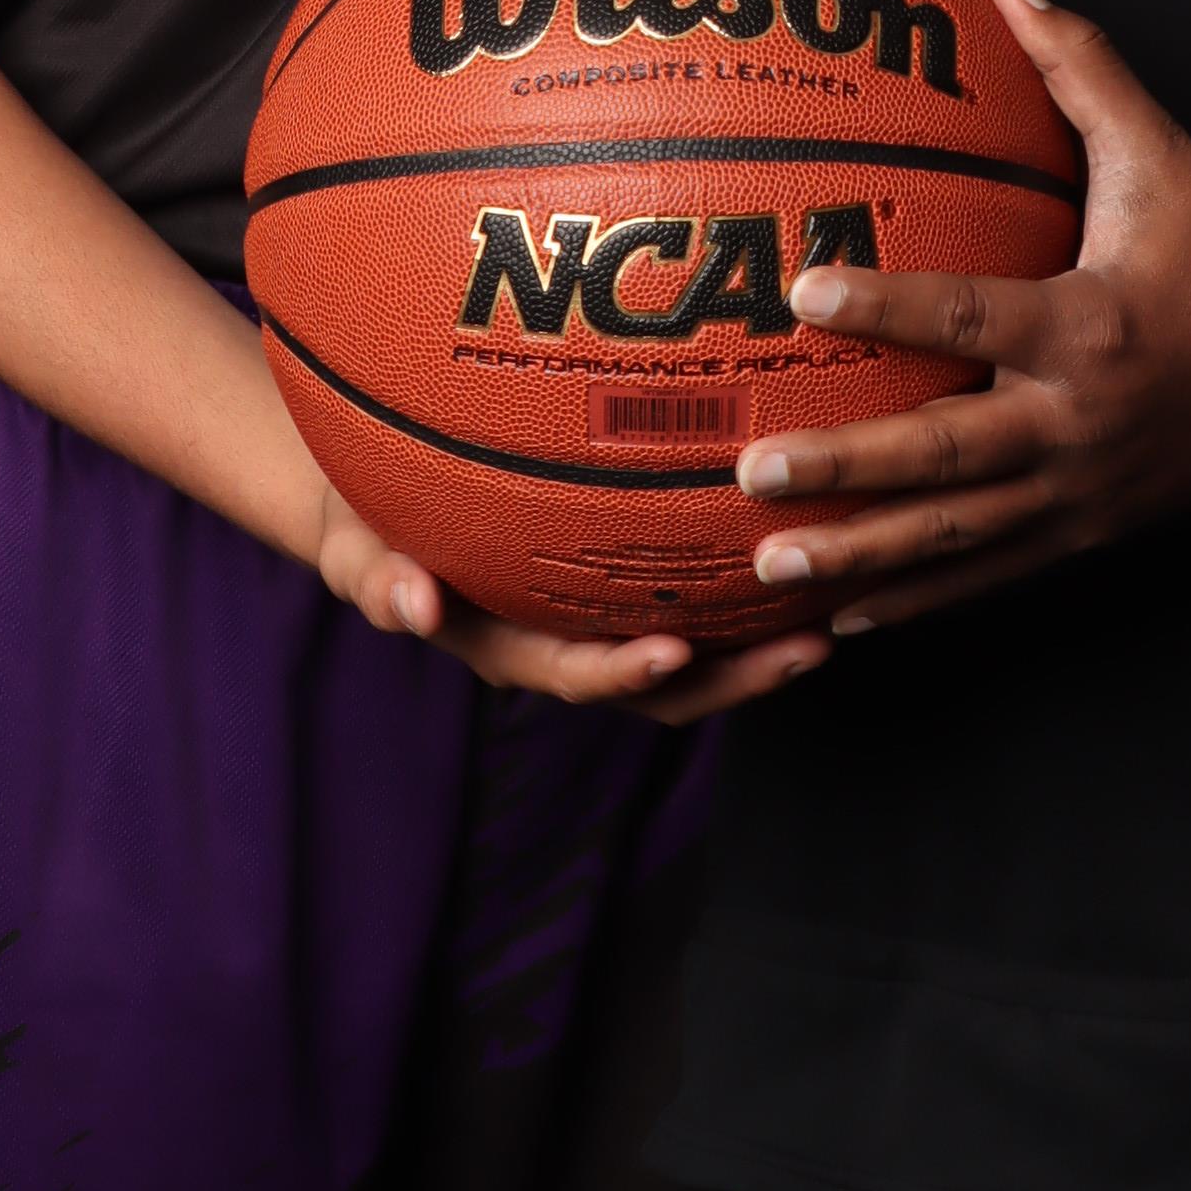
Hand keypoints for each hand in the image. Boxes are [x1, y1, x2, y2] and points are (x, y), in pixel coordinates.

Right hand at [310, 476, 833, 717]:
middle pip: (668, 686)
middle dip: (739, 678)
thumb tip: (412, 606)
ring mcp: (599, 619)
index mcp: (512, 649)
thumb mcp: (354, 547)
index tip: (676, 652)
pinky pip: (691, 591)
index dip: (628, 672)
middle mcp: (568, 645)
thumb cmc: (366, 522)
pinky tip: (803, 532)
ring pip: (698, 650)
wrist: (373, 504)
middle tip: (809, 645)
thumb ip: (379, 577)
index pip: (581, 675)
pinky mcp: (621, 583)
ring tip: (835, 612)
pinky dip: (742, 582)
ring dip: (762, 644)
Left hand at [735, 0, 1190, 630]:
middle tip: (754, 466)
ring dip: (860, 556)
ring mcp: (1083, 493)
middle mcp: (1081, 423)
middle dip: (847, 470)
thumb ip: (1083, 69)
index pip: (972, 314)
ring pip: (957, 539)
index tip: (802, 290)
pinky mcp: (1088, 534)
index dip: (887, 303)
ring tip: (766, 564)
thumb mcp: (1164, 154)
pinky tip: (838, 616)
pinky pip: (988, 574)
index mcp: (1092, 326)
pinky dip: (916, 599)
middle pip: (947, 457)